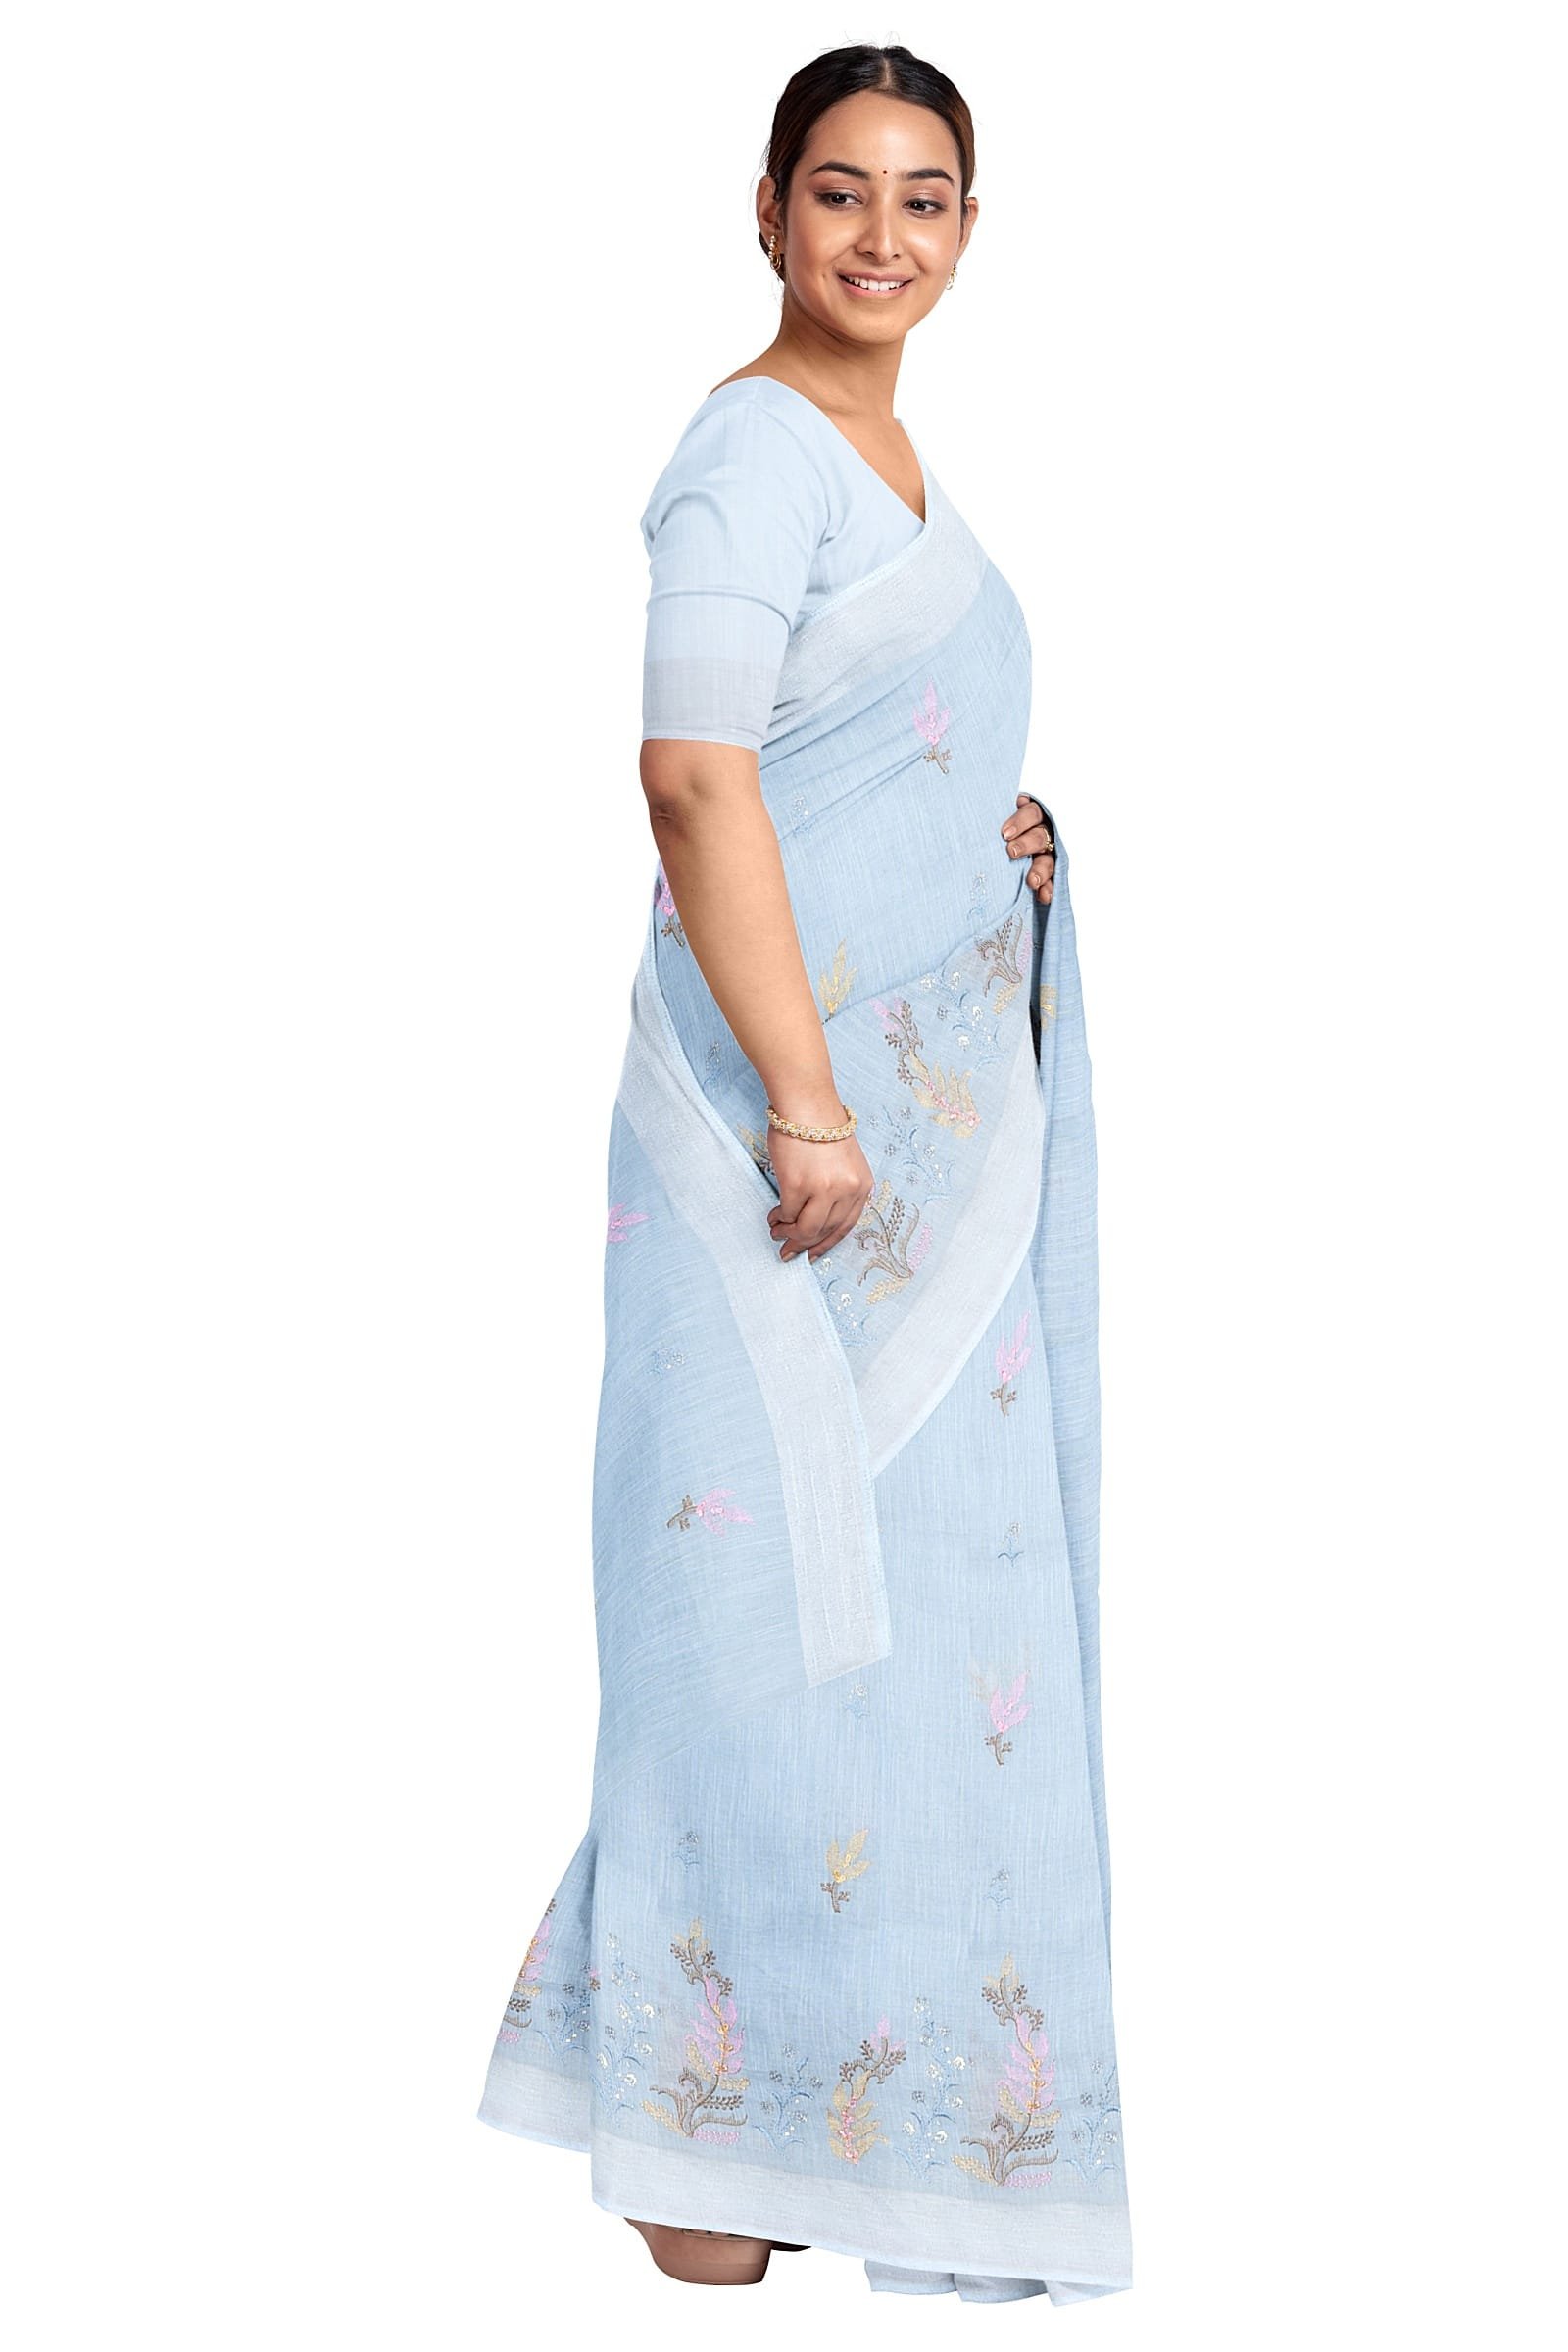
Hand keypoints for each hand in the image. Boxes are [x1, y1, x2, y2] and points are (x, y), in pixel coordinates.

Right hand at [766, 1129, 874, 1263]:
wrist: (807, 1103)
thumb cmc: (820, 1127)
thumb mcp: (844, 1162)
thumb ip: (839, 1188)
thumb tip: (816, 1217)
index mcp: (862, 1185)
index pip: (846, 1226)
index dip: (827, 1243)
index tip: (812, 1254)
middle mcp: (848, 1190)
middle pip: (826, 1231)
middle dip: (804, 1245)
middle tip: (788, 1251)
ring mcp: (824, 1189)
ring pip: (807, 1228)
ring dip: (790, 1234)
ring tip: (777, 1232)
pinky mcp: (798, 1185)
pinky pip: (788, 1214)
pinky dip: (779, 1219)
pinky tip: (773, 1217)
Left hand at [1000, 792, 1054, 903]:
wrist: (993, 852)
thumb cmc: (993, 829)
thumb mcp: (993, 820)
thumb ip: (989, 818)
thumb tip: (965, 816)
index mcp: (1031, 815)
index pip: (1031, 814)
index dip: (1020, 822)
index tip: (1005, 833)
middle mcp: (1041, 833)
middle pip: (1040, 836)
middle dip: (1027, 844)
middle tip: (1011, 852)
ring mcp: (1046, 852)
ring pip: (1047, 859)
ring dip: (1040, 870)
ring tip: (1031, 881)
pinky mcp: (1047, 870)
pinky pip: (1051, 880)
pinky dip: (1047, 888)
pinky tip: (1043, 896)